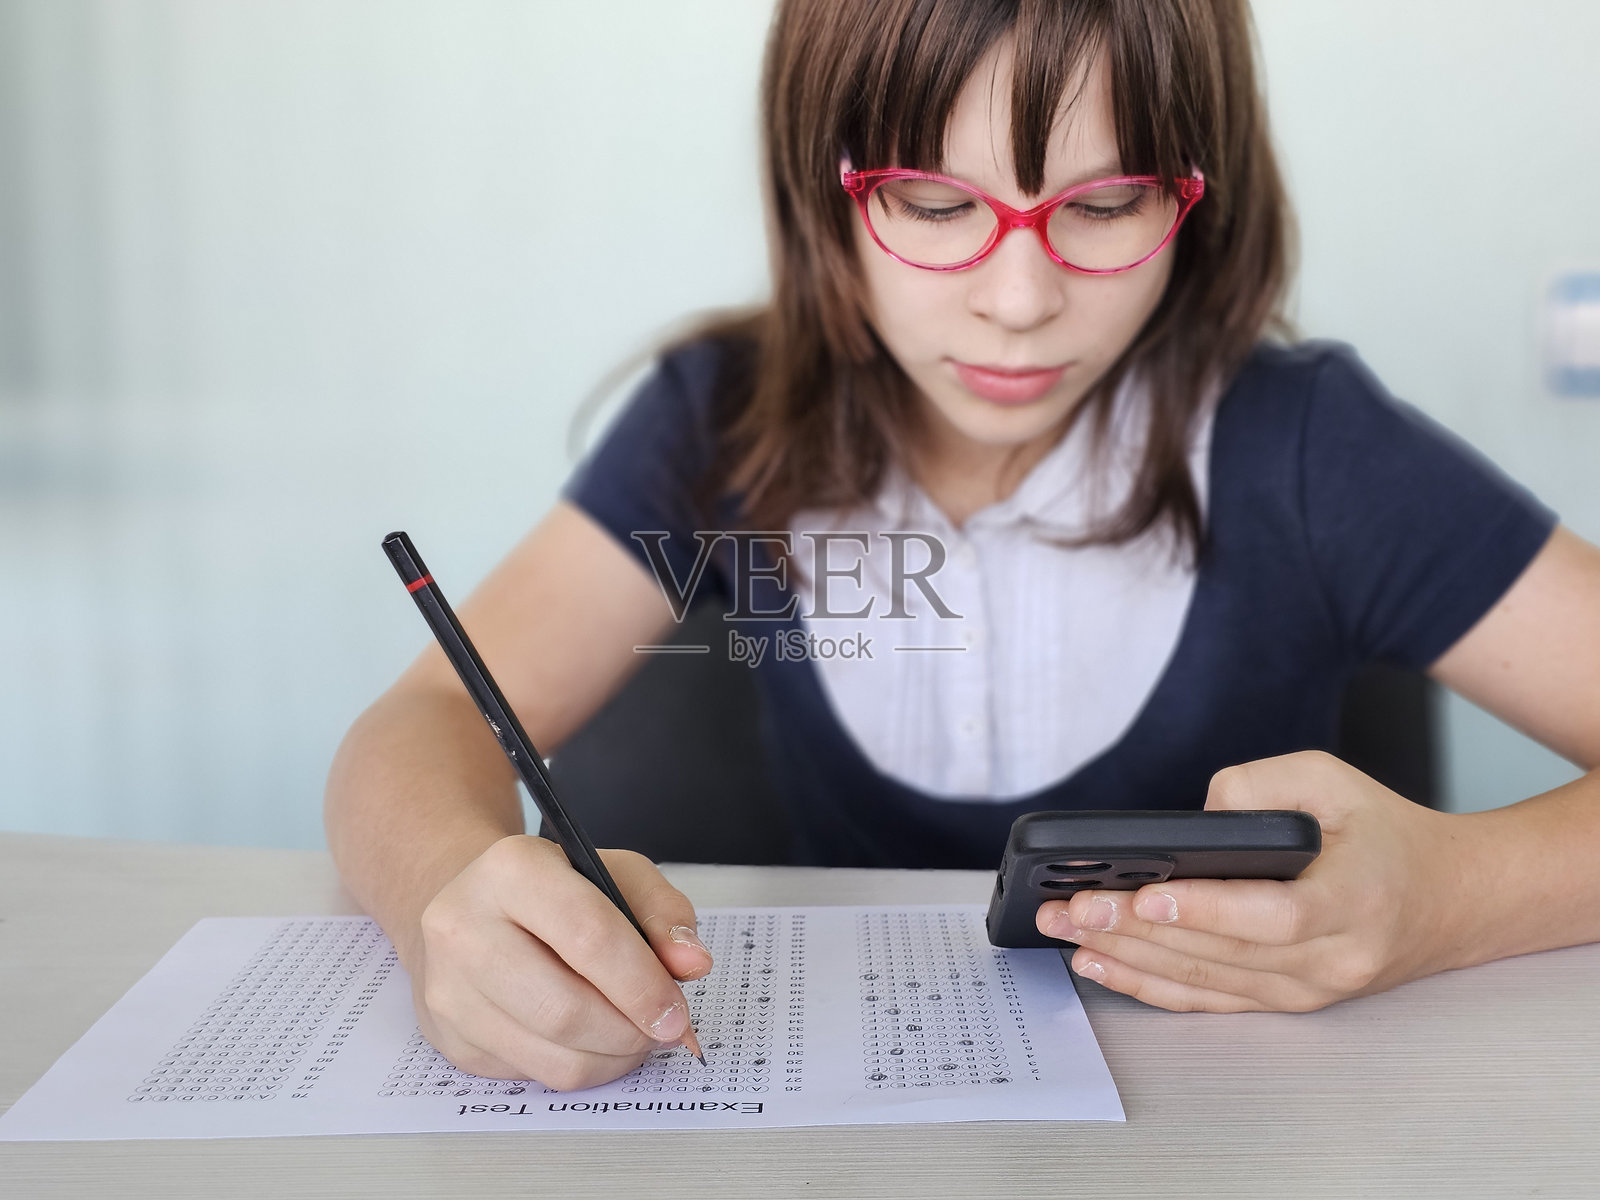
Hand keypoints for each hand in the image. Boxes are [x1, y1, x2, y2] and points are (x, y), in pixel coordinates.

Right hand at [411, 835, 712, 1089]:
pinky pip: (533, 1075)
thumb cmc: (553, 891)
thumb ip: (663, 914)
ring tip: (632, 1034)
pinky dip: (579, 1067)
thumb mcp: (616, 876)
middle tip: (662, 1029)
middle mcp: (464, 926)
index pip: (589, 936)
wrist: (474, 907)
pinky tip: (590, 1039)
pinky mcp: (449, 1036)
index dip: (642, 984)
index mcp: (513, 869)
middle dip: (630, 1031)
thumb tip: (692, 964)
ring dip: (611, 1058)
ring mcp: (449, 987)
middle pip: (565, 1009)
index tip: (677, 1013)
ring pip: (552, 1057)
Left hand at [1034, 750, 1466, 1011]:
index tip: (1145, 894)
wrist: (1450, 901)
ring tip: (1068, 934)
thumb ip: (1262, 785)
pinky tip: (1103, 965)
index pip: (1272, 915)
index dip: (1205, 909)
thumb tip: (1195, 818)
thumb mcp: (1332, 780)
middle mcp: (1333, 958)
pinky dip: (1151, 985)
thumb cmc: (1384, 833)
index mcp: (1353, 900)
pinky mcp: (1287, 1001)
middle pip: (1222, 953)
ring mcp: (1310, 990)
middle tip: (1070, 908)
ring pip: (1207, 981)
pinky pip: (1210, 1000)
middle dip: (1134, 930)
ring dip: (1130, 960)